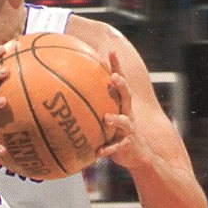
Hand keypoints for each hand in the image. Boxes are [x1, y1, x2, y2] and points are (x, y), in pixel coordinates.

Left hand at [96, 51, 152, 170]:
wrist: (137, 155)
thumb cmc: (117, 134)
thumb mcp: (108, 118)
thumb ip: (95, 106)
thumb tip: (70, 94)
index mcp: (122, 105)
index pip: (120, 82)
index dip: (117, 67)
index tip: (111, 52)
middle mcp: (127, 114)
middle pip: (127, 96)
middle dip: (121, 86)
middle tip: (114, 77)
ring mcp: (128, 130)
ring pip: (124, 122)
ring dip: (116, 120)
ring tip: (106, 119)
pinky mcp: (127, 146)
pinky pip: (116, 148)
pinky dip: (108, 150)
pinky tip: (98, 152)